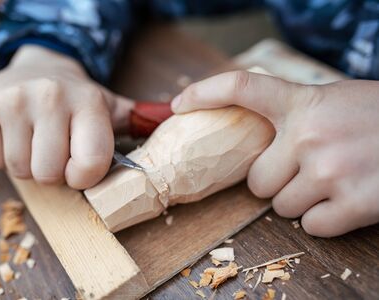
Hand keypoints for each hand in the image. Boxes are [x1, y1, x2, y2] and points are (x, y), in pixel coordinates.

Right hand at [0, 45, 133, 188]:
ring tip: (38, 141)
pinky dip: (7, 156)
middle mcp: (52, 97)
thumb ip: (139, 121)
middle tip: (57, 151)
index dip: (83, 177)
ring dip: (30, 165)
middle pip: (49, 175)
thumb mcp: (112, 108)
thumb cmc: (79, 100)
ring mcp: (16, 100)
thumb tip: (175, 121)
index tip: (79, 168)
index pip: (90, 164)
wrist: (41, 66)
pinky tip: (18, 135)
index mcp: (90, 103)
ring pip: (21, 170)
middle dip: (54, 172)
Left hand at [171, 71, 378, 236]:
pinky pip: (311, 227)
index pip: (243, 87)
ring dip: (302, 202)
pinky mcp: (354, 203)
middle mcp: (310, 135)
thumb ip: (296, 116)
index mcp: (305, 102)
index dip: (206, 92)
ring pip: (282, 207)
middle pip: (257, 181)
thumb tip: (260, 145)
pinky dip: (325, 221)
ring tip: (334, 182)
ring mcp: (330, 169)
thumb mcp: (335, 103)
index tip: (180, 104)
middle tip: (305, 172)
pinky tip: (347, 200)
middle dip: (277, 182)